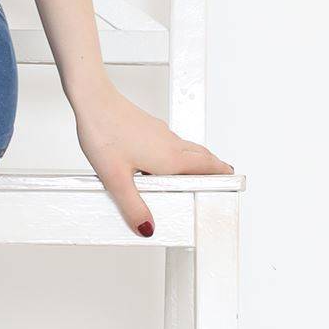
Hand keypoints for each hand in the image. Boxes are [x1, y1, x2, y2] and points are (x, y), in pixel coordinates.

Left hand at [73, 81, 233, 236]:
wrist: (93, 100)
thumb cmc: (103, 134)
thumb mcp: (116, 178)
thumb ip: (133, 206)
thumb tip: (148, 228)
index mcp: (169, 158)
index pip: (206, 168)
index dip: (221, 175)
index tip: (235, 180)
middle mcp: (170, 144)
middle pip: (201, 157)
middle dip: (213, 167)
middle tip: (223, 176)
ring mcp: (160, 133)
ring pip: (186, 148)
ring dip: (197, 160)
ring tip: (198, 172)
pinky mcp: (148, 127)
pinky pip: (171, 142)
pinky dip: (178, 153)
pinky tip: (163, 159)